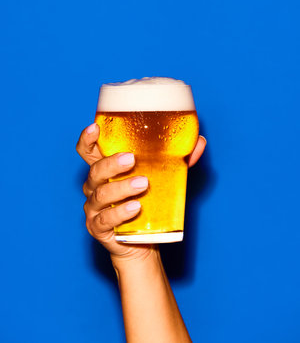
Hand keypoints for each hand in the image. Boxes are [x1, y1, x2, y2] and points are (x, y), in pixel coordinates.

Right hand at [76, 123, 206, 263]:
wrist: (145, 242)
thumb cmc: (149, 204)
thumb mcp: (163, 179)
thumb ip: (178, 160)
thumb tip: (199, 141)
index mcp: (105, 170)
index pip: (88, 151)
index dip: (87, 139)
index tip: (95, 128)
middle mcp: (95, 187)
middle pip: (95, 171)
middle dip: (111, 163)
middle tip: (131, 159)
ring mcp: (94, 209)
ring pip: (101, 195)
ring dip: (121, 188)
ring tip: (143, 184)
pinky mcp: (98, 229)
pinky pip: (105, 220)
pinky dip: (119, 213)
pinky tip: (135, 208)